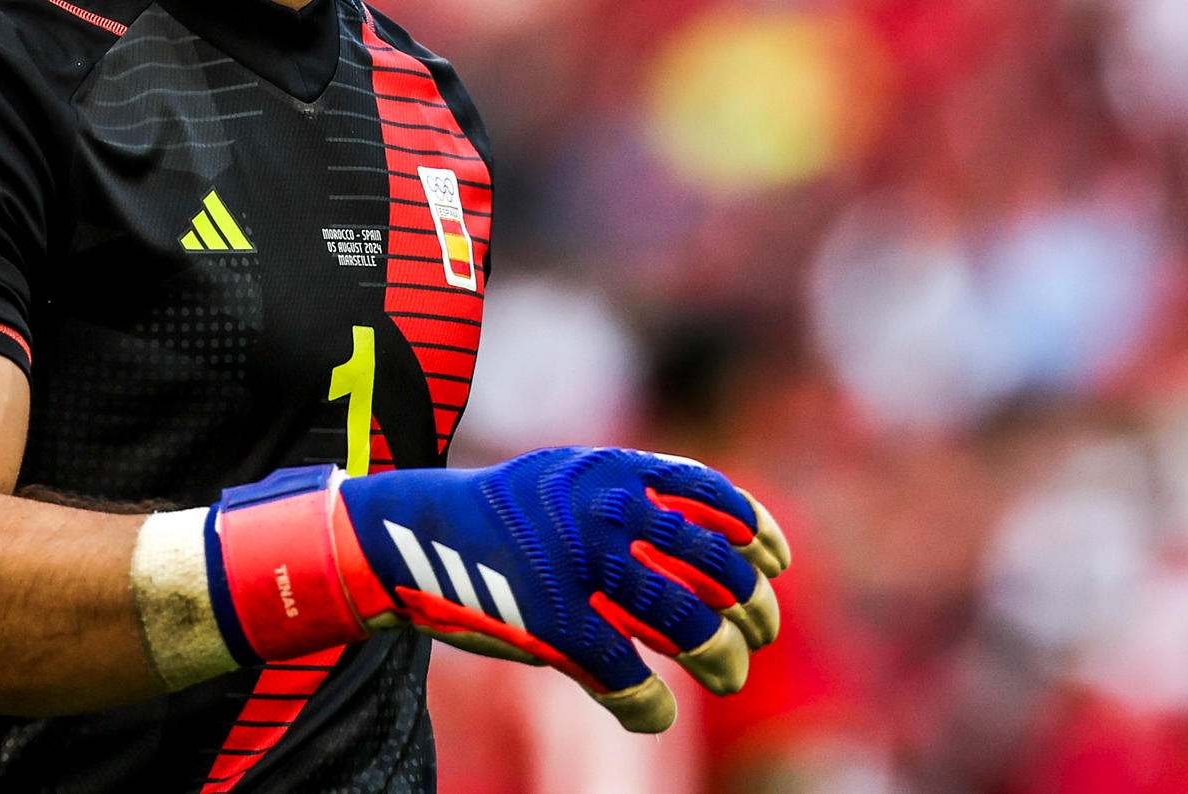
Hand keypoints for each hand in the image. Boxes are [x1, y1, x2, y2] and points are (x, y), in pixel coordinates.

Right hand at [199, 448, 788, 733]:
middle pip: (710, 565)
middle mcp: (604, 512)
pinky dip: (647, 706)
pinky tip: (652, 717)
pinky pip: (625, 676)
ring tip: (729, 677)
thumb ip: (628, 493)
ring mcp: (580, 569)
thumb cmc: (499, 515)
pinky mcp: (554, 625)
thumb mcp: (566, 478)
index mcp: (611, 470)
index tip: (777, 566)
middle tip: (762, 633)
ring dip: (718, 658)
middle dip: (749, 605)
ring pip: (683, 624)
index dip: (755, 532)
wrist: (410, 537)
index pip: (710, 496)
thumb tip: (709, 532)